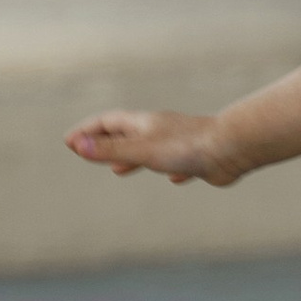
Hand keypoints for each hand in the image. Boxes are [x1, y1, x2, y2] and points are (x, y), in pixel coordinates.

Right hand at [65, 110, 249, 186]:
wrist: (232, 148)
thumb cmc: (187, 147)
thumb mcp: (142, 150)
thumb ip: (111, 149)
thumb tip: (76, 145)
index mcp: (144, 124)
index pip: (107, 122)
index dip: (86, 131)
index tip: (68, 141)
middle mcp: (160, 130)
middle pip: (126, 132)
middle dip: (104, 142)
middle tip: (86, 152)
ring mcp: (180, 143)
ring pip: (149, 148)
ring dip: (130, 157)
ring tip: (117, 169)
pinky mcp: (198, 158)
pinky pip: (178, 162)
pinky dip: (168, 168)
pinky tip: (176, 179)